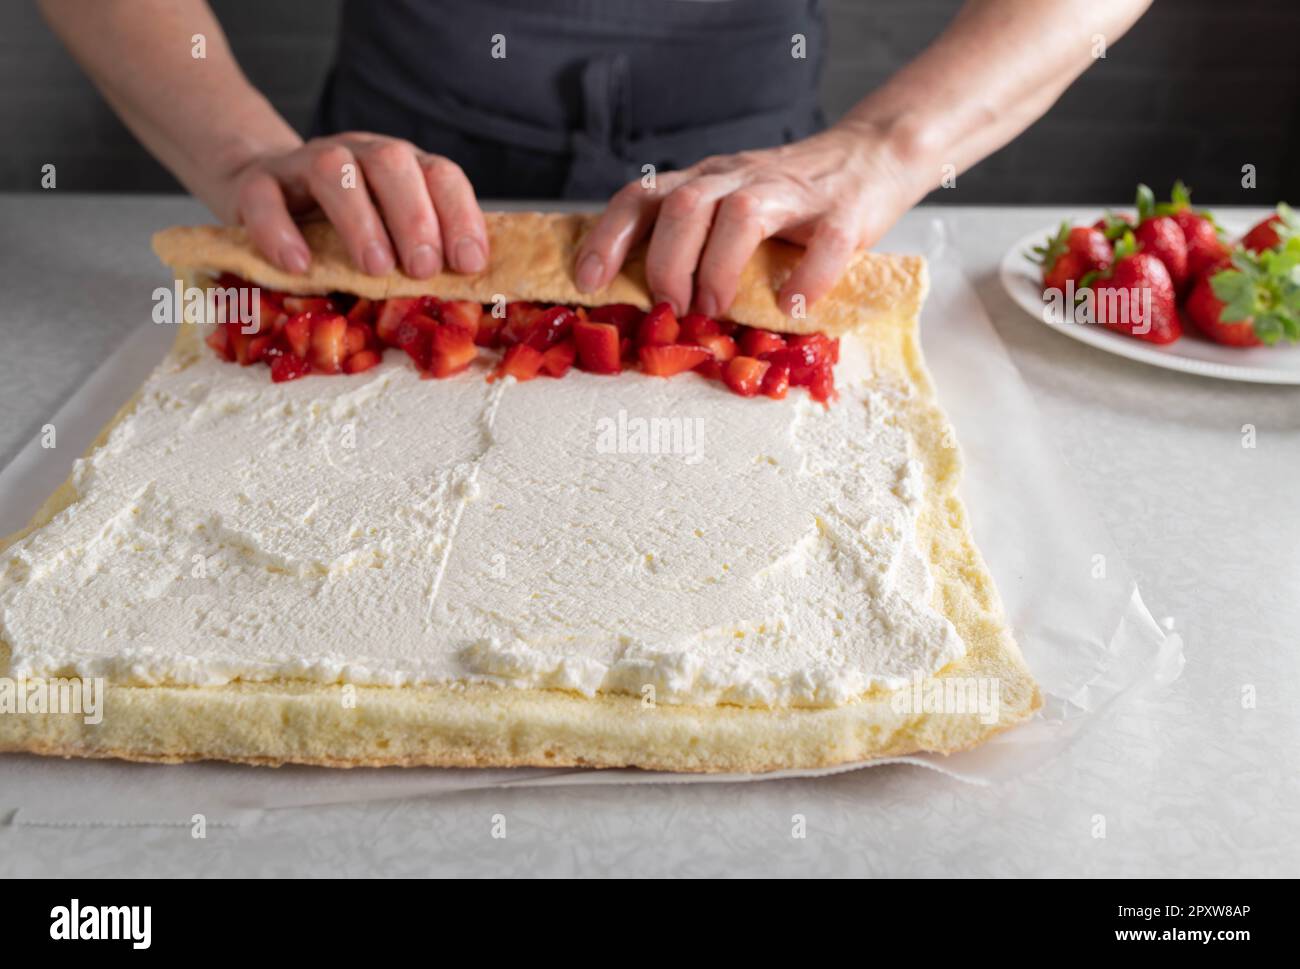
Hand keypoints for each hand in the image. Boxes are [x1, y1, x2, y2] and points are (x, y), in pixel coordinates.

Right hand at [214, 132, 488, 278]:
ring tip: (375, 268)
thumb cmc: (343, 226)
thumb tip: (462, 295)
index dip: (460, 217)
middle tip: (423, 269)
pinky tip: (300, 266)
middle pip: (392, 163)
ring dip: (359, 221)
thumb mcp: (389, 235)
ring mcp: (305, 162)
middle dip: (414, 218)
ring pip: (333, 171)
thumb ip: (421, 255)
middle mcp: (359, 154)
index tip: (468, 264)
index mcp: (403, 166)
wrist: (264, 192)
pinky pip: (264, 197)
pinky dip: (280, 231)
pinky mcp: (256, 182)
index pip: (440, 175)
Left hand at [574, 123, 915, 316]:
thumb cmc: (792, 199)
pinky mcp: (845, 211)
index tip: (588, 281)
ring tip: (714, 310)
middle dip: (666, 262)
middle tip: (670, 309)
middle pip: (684, 205)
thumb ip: (693, 239)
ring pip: (740, 214)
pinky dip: (806, 280)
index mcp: (706, 181)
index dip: (609, 236)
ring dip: (717, 268)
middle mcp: (739, 178)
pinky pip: (824, 244)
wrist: (874, 155)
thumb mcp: (729, 205)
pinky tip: (793, 307)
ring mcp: (793, 192)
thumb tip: (644, 303)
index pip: (643, 196)